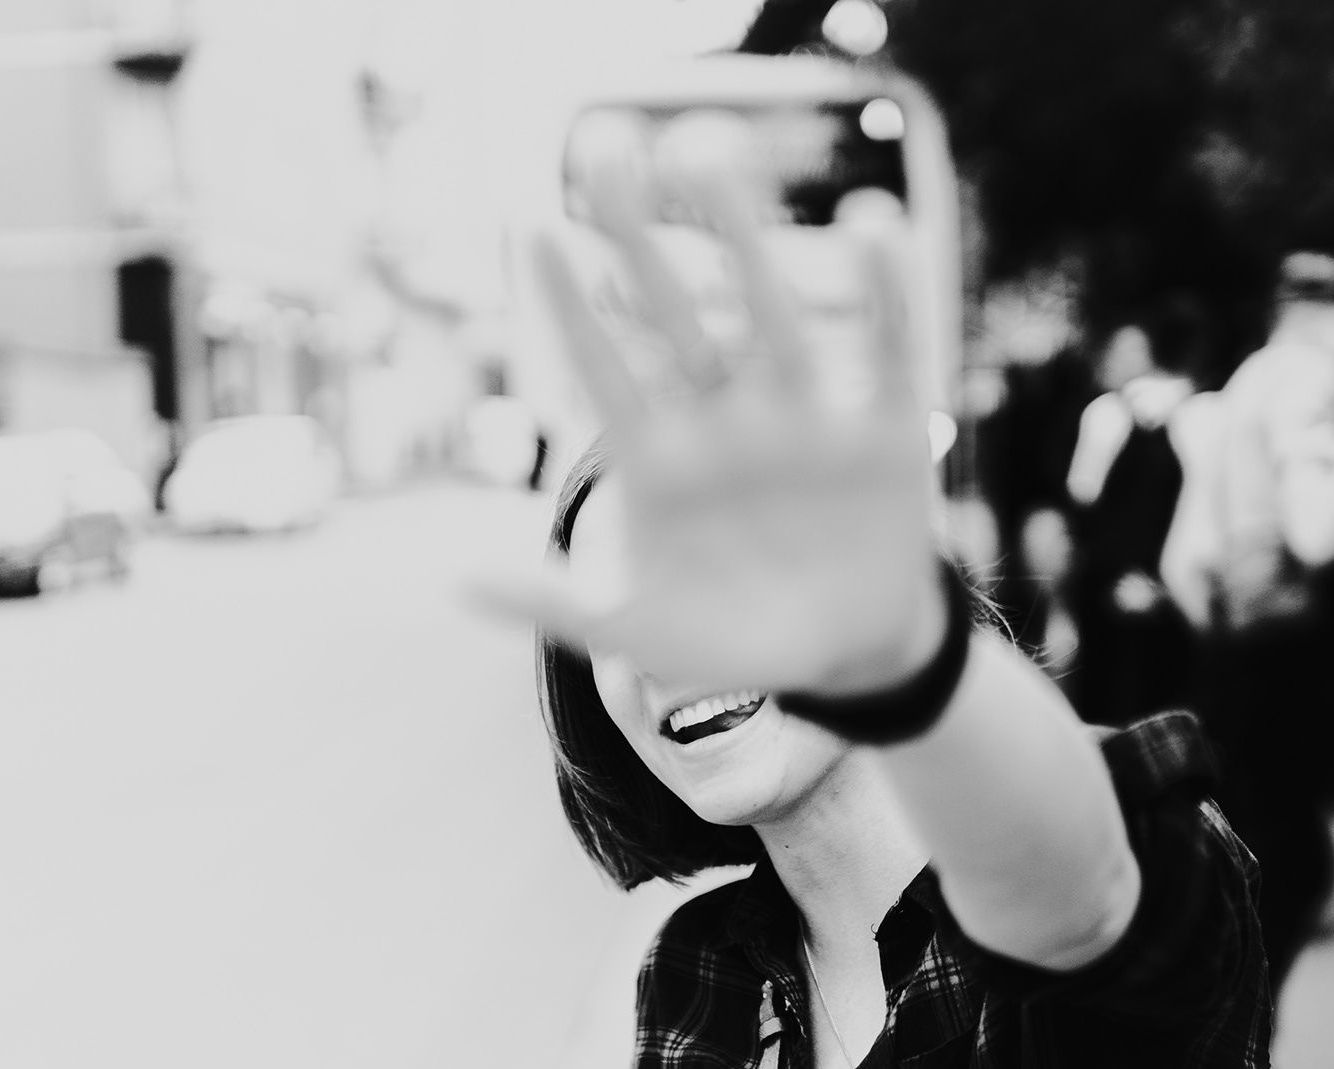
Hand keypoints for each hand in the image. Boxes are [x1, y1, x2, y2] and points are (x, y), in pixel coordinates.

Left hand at [477, 112, 941, 696]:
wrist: (842, 656)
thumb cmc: (725, 638)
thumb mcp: (636, 630)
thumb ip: (552, 603)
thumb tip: (447, 575)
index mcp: (660, 460)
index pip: (603, 367)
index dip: (568, 303)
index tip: (531, 224)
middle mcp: (727, 422)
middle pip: (678, 316)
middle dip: (641, 238)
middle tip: (605, 146)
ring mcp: (804, 423)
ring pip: (770, 316)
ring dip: (742, 237)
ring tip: (708, 151)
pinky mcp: (883, 437)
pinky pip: (886, 355)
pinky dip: (885, 296)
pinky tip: (873, 223)